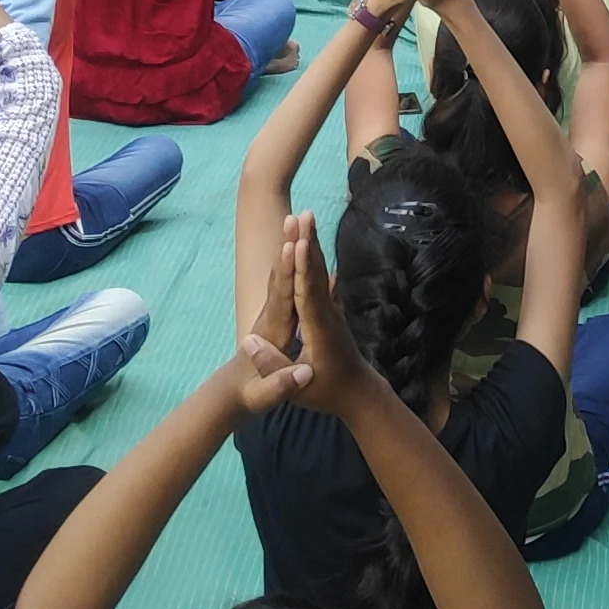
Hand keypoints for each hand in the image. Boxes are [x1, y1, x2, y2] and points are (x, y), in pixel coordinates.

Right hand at [238, 214, 368, 419]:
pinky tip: (313, 245)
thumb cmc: (325, 393)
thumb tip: (249, 342)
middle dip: (308, 243)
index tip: (296, 242)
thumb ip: (273, 366)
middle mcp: (328, 314)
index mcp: (320, 330)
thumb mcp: (296, 387)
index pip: (307, 293)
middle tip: (304, 214)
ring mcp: (332, 311)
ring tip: (307, 219)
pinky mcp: (330, 312)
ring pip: (319, 272)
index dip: (300, 268)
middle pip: (316, 273)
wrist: (359, 394)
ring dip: (312, 245)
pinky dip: (313, 260)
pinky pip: (319, 280)